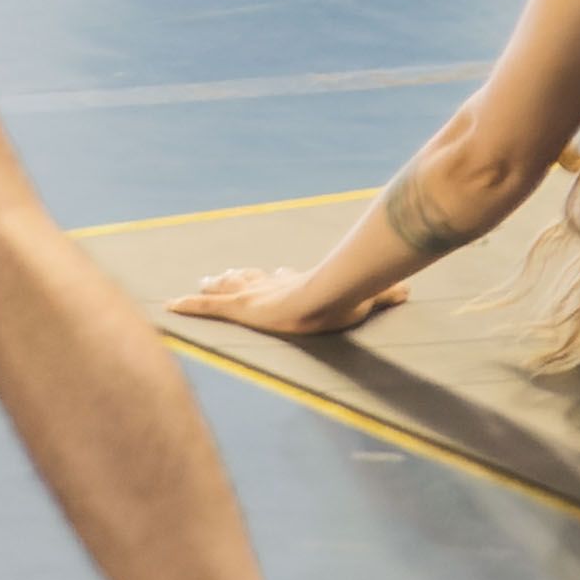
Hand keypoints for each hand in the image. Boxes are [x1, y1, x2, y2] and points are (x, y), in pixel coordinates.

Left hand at [166, 264, 407, 339]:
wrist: (327, 296)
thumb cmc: (345, 298)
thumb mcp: (366, 299)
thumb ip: (385, 294)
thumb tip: (409, 288)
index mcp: (300, 283)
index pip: (284, 277)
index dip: (276, 275)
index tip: (273, 271)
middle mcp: (273, 285)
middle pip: (252, 278)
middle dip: (239, 276)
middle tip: (226, 274)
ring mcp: (254, 295)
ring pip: (227, 289)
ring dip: (213, 287)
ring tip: (201, 283)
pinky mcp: (239, 307)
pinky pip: (207, 308)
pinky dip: (188, 306)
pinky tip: (169, 306)